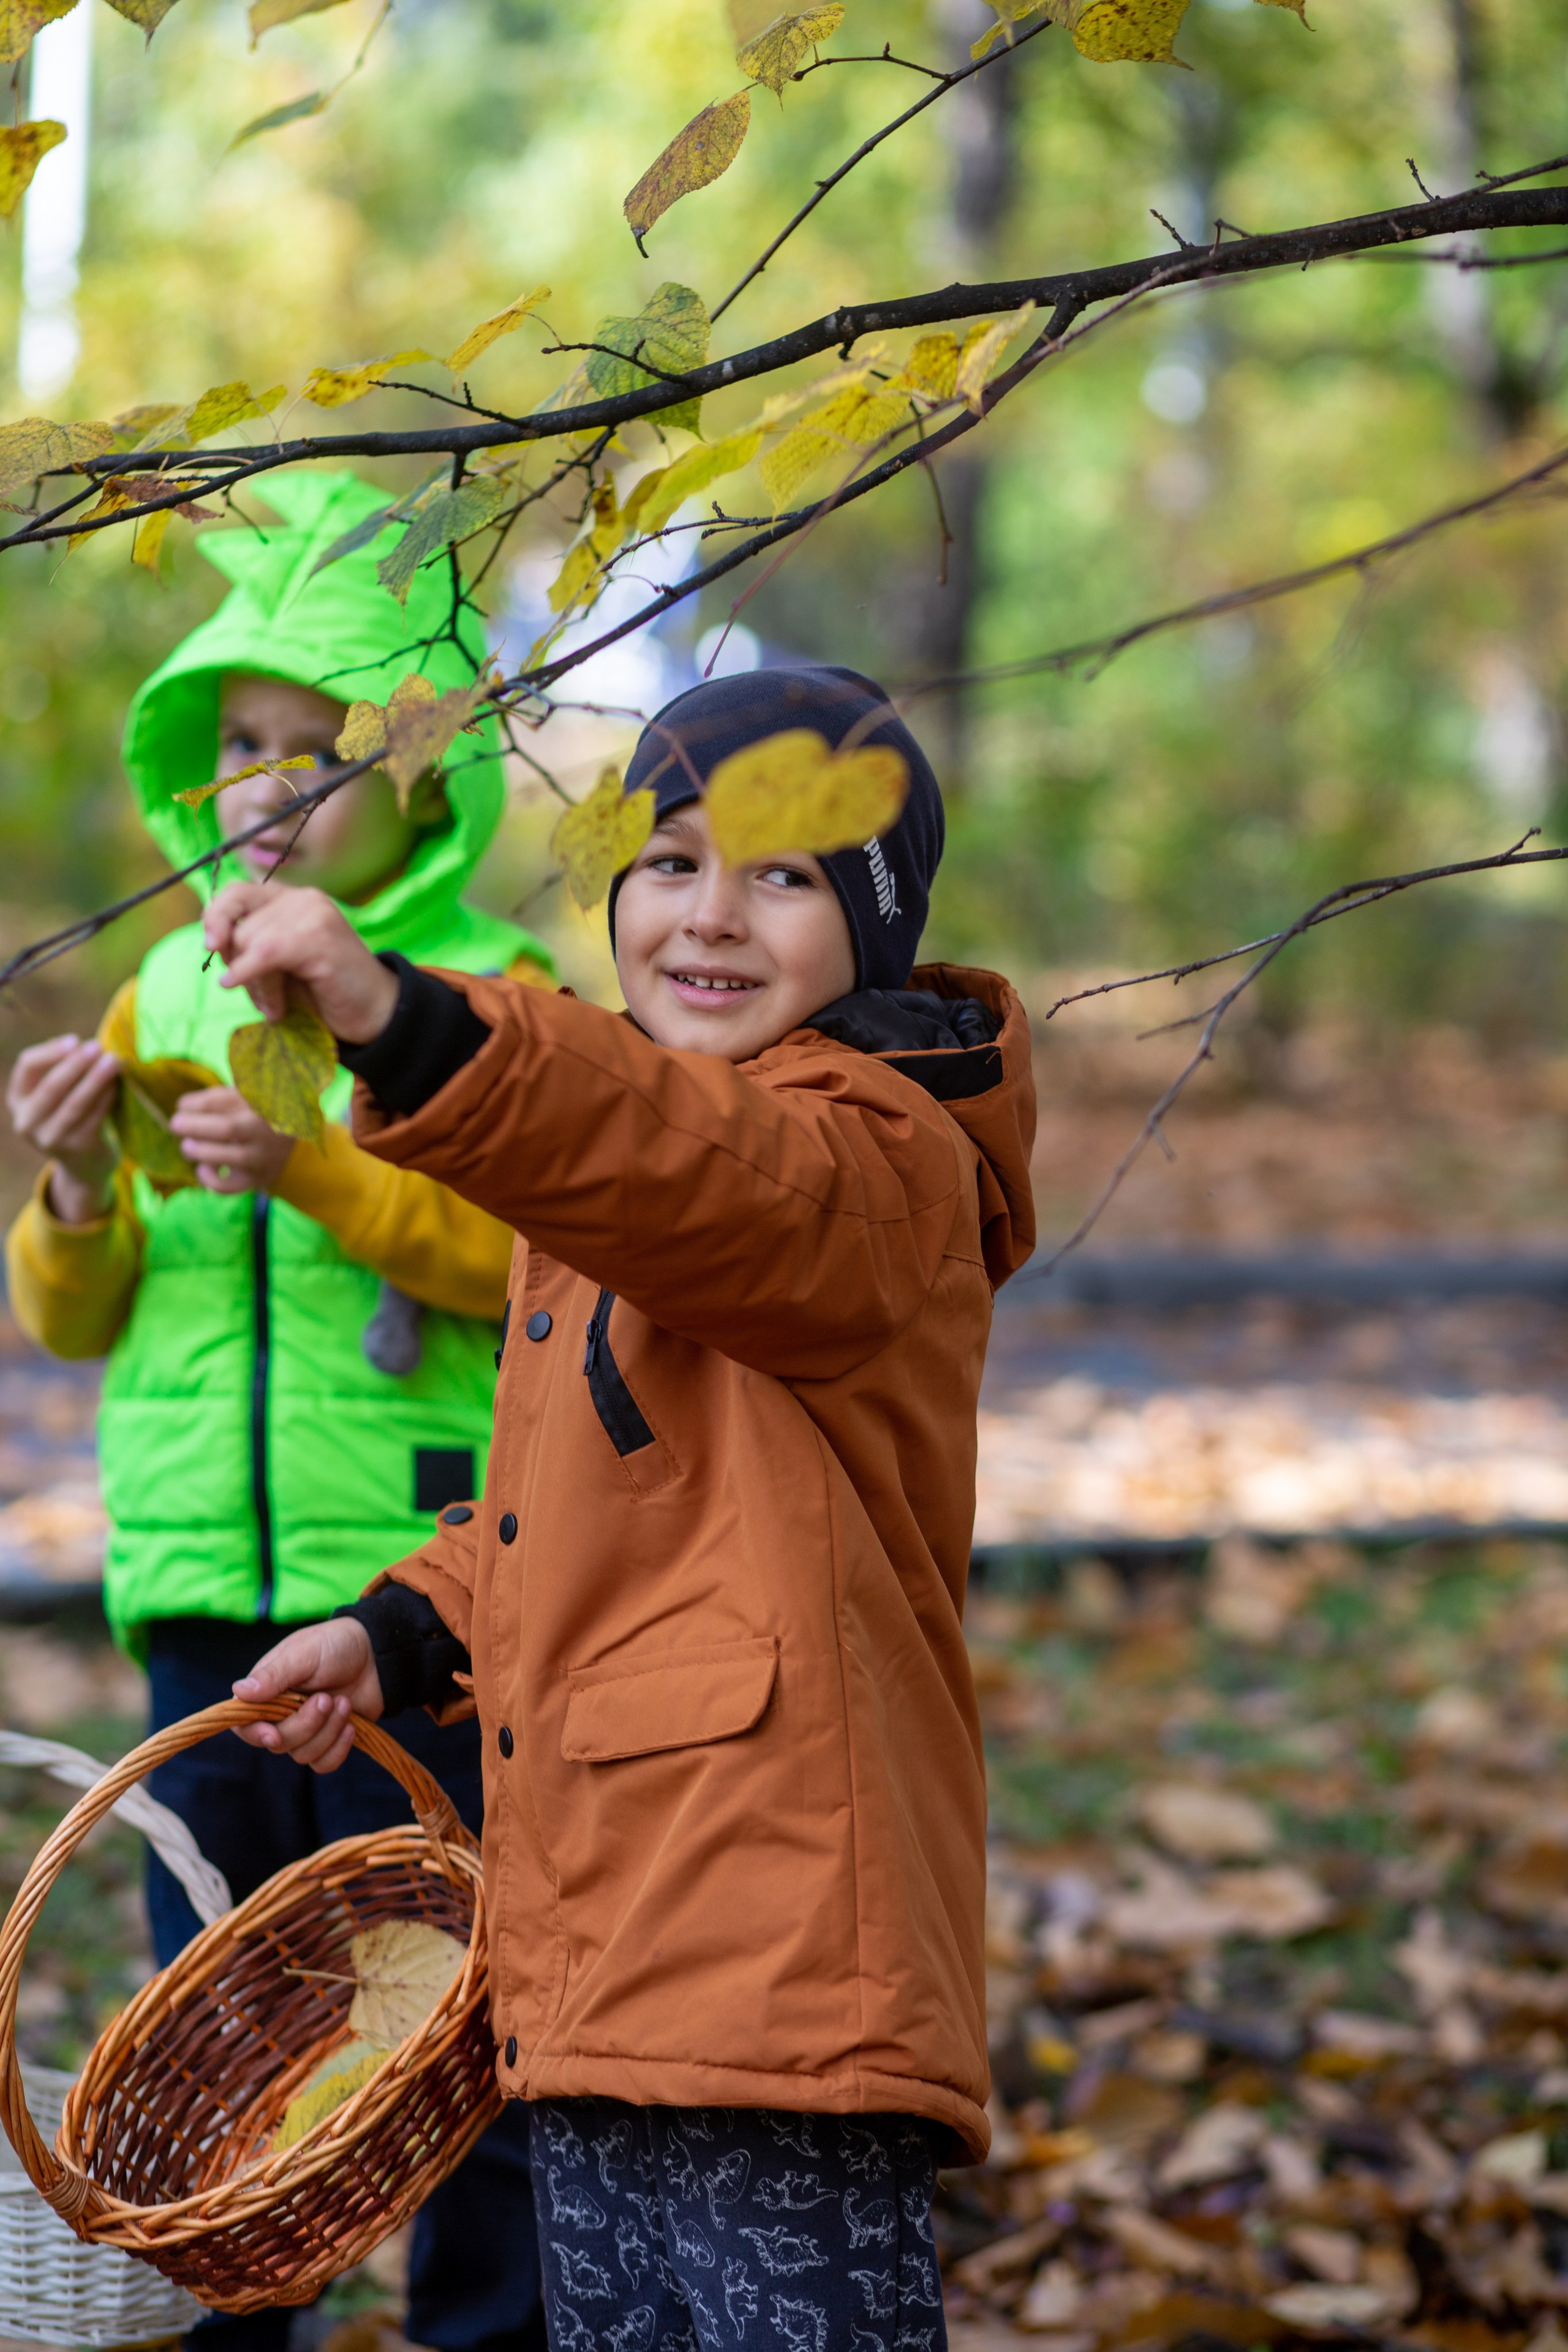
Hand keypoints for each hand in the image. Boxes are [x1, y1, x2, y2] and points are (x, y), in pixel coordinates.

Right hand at [7, 1036, 119, 1223]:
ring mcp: (50, 1139)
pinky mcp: (76, 1148)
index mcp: (18, 1100)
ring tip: (114, 1060)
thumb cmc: (72, 1116)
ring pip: (75, 1103)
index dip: (51, 1051)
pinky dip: (107, 1097)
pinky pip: (94, 1117)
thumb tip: (88, 1044)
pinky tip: (118, 1083)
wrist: (85, 1164)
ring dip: (96, 1079)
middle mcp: (27, 1121)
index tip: (75, 1039)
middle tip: (98, 1046)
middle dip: (76, 1063)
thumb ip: (64, 1070)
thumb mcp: (58, 1095)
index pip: (27, 1066)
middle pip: (51, 1086)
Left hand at [170, 1086, 294, 1195]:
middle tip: (175, 1124)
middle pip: (226, 1129)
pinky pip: (229, 1186)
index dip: (193, 1103)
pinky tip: (202, 1169)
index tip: (182, 1106)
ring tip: (187, 1146)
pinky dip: (209, 1180)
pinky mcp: (255, 1180)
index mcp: (257, 1104)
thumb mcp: (244, 1100)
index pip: (220, 1100)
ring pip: (228, 1158)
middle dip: (192, 1126)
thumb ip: (218, 1099)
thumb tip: (183, 1107)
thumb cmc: (256, 1119)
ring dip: (199, 1152)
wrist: (292, 1149)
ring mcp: (259, 1157)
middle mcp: (261, 1130)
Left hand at [203, 883, 398, 1042]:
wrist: (376, 1015)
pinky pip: (265, 952)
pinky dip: (251, 974)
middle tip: (261, 997)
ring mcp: (314, 914)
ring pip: (250, 942)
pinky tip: (263, 1001)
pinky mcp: (320, 937)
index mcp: (293, 900)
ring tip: (276, 1008)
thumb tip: (212, 940)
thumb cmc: (326, 993)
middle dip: (238, 966)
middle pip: (239, 926)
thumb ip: (250, 945)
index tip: (211, 946)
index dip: (216, 916)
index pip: (236, 892)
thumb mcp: (279, 965)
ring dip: (255, 984)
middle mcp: (303, 899)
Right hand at [233, 1617, 382, 1772]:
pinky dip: (337, 1749)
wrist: (376, 1654)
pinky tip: (351, 1726)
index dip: (255, 1733)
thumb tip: (238, 1691)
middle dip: (305, 1724)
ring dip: (327, 1731)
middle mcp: (280, 1714)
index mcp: (266, 1691)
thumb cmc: (335, 1645)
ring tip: (344, 1703)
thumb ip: (274, 1674)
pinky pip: (323, 1764)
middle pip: (278, 1742)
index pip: (244, 1724)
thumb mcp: (304, 1653)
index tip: (273, 1733)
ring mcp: (305, 1730)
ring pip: (303, 1754)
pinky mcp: (328, 1741)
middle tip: (327, 1698)